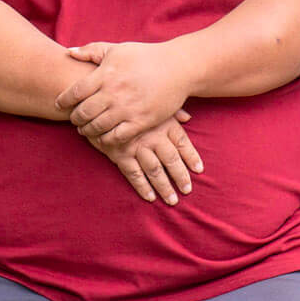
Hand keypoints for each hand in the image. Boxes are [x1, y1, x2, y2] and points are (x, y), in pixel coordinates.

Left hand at [57, 41, 190, 145]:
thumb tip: (68, 52)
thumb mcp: (117, 49)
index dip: (64, 100)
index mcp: (106, 74)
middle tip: (74, 119)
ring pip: (97, 127)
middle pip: (83, 112)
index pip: (75, 92)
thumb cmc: (145, 56)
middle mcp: (114, 93)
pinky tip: (103, 137)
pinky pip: (116, 137)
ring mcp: (127, 108)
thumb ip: (92, 50)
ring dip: (87, 131)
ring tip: (85, 129)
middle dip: (74, 118)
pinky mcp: (141, 121)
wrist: (177, 68)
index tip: (59, 104)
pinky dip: (106, 140)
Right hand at [85, 109, 203, 204]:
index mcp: (163, 123)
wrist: (100, 100)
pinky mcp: (120, 154)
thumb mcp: (152, 101)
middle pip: (171, 159)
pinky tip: (150, 197)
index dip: (191, 156)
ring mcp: (136, 146)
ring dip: (164, 186)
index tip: (199, 170)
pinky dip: (142, 186)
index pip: (182, 142)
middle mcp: (152, 136)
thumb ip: (171, 111)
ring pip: (154, 170)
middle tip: (187, 190)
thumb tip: (188, 116)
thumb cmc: (130, 100)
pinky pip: (134, 173)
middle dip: (180, 176)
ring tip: (172, 200)